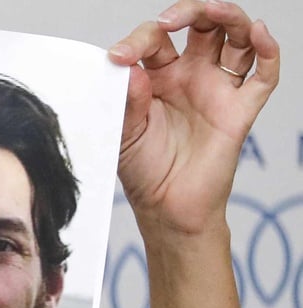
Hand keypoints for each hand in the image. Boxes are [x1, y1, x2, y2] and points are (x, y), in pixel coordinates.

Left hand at [108, 0, 279, 238]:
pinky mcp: (241, 109)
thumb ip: (127, 102)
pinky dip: (267, 48)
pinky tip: (258, 32)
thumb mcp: (124, 134)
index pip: (154, 41)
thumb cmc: (143, 171)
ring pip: (234, 37)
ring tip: (213, 9)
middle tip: (168, 22)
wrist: (167, 208)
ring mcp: (217, 89)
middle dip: (187, 12)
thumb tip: (129, 68)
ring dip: (228, 16)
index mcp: (157, 78)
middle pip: (200, 25)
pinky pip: (264, 73)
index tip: (119, 57)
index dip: (138, 41)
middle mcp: (189, 76)